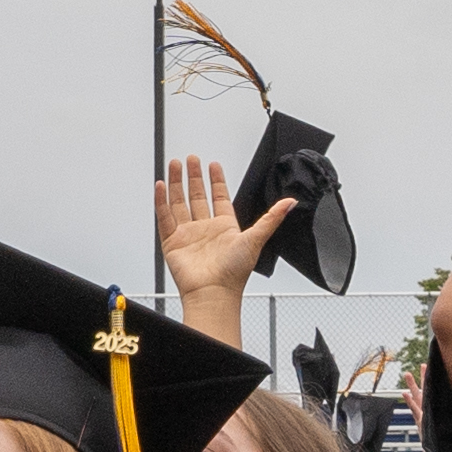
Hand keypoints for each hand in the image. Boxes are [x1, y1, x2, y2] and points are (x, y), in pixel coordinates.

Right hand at [153, 155, 286, 301]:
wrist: (214, 292)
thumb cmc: (234, 273)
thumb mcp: (257, 238)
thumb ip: (272, 218)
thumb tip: (291, 203)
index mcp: (225, 227)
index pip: (219, 197)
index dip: (216, 180)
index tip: (213, 165)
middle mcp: (205, 229)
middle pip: (197, 196)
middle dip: (194, 177)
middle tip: (191, 159)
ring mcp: (188, 234)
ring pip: (179, 202)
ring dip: (177, 183)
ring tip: (175, 165)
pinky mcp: (172, 242)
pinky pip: (165, 217)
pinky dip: (161, 201)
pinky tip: (161, 186)